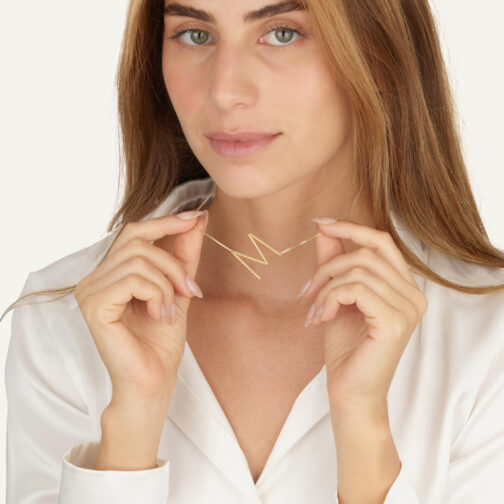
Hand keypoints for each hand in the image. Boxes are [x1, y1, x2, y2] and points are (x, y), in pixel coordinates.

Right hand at [74, 210, 208, 412]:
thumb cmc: (161, 341)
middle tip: (190, 289)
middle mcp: (93, 278)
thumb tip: (197, 220)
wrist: (153, 381)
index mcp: (110, 273)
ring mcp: (90, 291)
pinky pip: (134, 279)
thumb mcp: (178, 290)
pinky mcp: (94, 305)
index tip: (196, 217)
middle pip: (138, 241)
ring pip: (139, 260)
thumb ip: (183, 256)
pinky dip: (156, 294)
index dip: (166, 221)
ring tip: (171, 310)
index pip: (134, 232)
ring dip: (167, 284)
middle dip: (173, 262)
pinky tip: (159, 315)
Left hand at [300, 219, 427, 415]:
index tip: (320, 223)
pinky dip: (330, 299)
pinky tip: (320, 318)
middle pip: (366, 253)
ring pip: (357, 270)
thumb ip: (335, 263)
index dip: (351, 228)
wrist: (351, 393)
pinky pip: (355, 289)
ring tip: (313, 310)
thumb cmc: (346, 349)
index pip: (382, 241)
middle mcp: (413, 294)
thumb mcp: (336, 298)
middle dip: (328, 266)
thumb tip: (324, 230)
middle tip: (307, 290)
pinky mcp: (395, 321)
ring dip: (325, 288)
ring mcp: (408, 308)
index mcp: (403, 286)